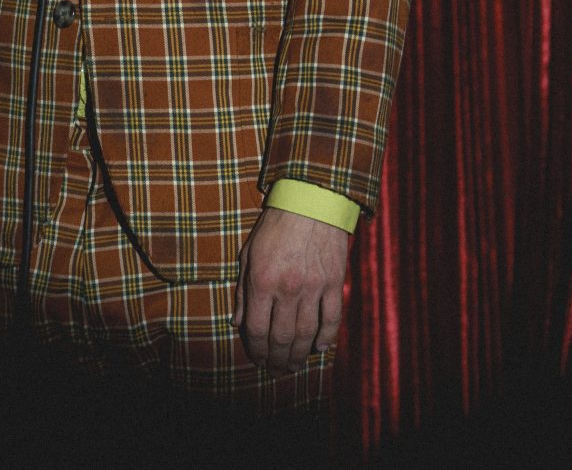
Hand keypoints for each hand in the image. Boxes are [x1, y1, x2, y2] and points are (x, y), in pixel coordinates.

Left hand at [231, 204, 350, 372]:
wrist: (311, 201)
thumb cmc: (275, 226)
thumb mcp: (249, 254)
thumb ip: (243, 290)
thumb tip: (237, 322)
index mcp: (262, 281)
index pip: (256, 329)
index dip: (255, 350)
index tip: (257, 360)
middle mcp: (288, 289)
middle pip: (281, 337)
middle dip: (276, 359)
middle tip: (275, 370)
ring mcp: (313, 287)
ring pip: (306, 334)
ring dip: (299, 355)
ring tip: (293, 366)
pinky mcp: (334, 283)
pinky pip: (332, 318)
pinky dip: (327, 337)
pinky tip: (320, 349)